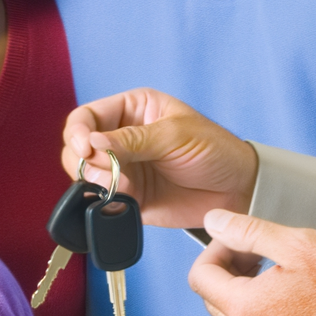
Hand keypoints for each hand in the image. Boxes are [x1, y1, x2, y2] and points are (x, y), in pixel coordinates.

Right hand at [62, 88, 257, 227]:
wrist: (237, 190)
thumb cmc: (214, 149)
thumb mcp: (175, 135)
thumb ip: (133, 140)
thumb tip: (93, 143)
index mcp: (132, 110)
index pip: (87, 116)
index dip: (78, 131)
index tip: (84, 148)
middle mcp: (121, 137)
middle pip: (77, 147)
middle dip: (86, 162)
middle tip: (108, 172)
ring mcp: (123, 169)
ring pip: (85, 176)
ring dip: (96, 184)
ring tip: (123, 188)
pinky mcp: (128, 198)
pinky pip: (101, 202)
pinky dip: (103, 205)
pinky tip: (123, 204)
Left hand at [188, 209, 315, 315]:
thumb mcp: (294, 241)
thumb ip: (247, 230)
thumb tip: (212, 221)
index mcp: (247, 310)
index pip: (200, 277)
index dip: (214, 248)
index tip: (240, 235)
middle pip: (212, 295)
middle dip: (226, 264)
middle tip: (257, 246)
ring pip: (233, 309)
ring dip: (242, 281)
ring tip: (274, 258)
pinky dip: (259, 298)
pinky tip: (287, 279)